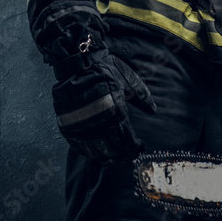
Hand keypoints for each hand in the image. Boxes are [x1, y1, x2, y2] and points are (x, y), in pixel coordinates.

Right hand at [51, 44, 156, 163]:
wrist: (77, 63)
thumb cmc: (104, 70)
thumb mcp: (128, 80)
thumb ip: (142, 97)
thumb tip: (153, 110)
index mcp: (114, 113)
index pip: (127, 141)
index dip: (135, 148)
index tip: (141, 148)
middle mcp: (97, 124)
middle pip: (113, 151)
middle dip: (124, 156)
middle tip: (130, 155)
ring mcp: (81, 128)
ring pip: (97, 153)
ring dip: (108, 157)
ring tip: (116, 156)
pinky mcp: (68, 127)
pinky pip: (81, 148)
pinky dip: (91, 153)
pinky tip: (98, 151)